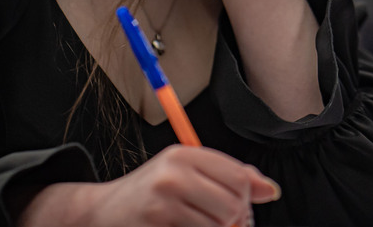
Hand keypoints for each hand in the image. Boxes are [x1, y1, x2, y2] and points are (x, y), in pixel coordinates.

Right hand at [16, 145, 279, 226]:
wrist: (102, 213)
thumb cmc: (151, 194)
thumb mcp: (186, 173)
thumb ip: (228, 176)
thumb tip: (271, 191)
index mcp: (183, 154)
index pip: (238, 176)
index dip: (246, 199)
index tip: (240, 210)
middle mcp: (173, 173)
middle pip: (232, 205)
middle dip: (235, 222)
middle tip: (223, 225)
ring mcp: (162, 204)